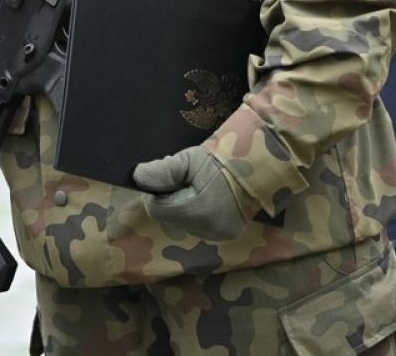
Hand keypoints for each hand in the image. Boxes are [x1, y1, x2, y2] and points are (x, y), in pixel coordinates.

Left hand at [130, 144, 250, 241]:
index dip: (156, 194)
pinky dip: (198, 216)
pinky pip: (200, 228)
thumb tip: (137, 177)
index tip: (166, 179)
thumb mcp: (189, 159)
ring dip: (183, 209)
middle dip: (170, 200)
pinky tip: (207, 200)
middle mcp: (206, 230)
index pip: (156, 209)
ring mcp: (218, 235)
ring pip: (184, 224)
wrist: (257, 167)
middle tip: (184, 181)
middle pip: (170, 217)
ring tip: (198, 189)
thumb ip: (162, 170)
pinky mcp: (227, 235)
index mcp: (195, 211)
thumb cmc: (221, 161)